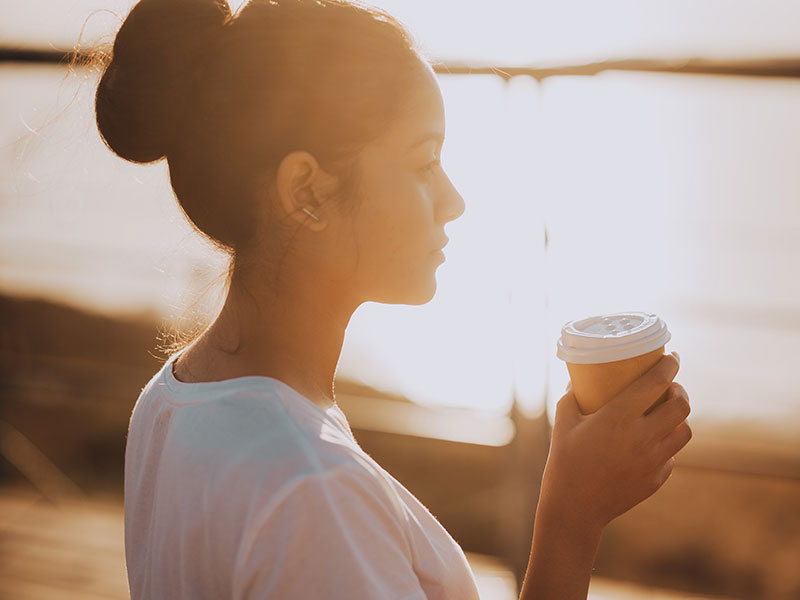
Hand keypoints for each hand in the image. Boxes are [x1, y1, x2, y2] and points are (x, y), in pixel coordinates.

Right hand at [539, 353, 691, 531]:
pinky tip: (652, 442)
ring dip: (679, 418)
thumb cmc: (565, 460)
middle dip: (680, 391)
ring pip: (685, 431)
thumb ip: (572, 396)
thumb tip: (578, 378)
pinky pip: (671, 455)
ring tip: (666, 413)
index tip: (671, 357)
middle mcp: (643, 436)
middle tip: (670, 387)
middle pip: (681, 406)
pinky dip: (666, 444)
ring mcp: (653, 460)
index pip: (657, 381)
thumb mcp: (563, 421)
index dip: (669, 365)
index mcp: (620, 417)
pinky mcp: (657, 478)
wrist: (575, 507)